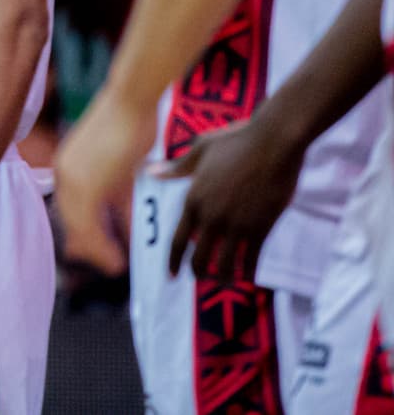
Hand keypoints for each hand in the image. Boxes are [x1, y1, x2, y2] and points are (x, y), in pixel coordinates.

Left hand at [54, 87, 155, 273]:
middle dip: (88, 246)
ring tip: (113, 267)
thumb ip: (120, 195)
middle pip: (70, 220)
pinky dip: (103, 247)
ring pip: (79, 227)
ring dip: (97, 251)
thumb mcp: (123, 167)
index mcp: (69, 166)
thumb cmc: (132, 124)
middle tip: (106, 263)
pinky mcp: (86, 185)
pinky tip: (117, 260)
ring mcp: (71, 179)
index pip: (70, 208)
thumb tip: (127, 220)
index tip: (94, 249)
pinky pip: (90, 226)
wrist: (132, 100)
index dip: (83, 231)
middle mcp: (64, 173)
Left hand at [159, 119, 305, 280]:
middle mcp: (211, 217)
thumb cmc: (236, 141)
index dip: (173, 261)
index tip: (171, 276)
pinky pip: (252, 259)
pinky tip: (249, 278)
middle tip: (200, 279)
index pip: (177, 240)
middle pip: (199, 258)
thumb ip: (177, 167)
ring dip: (224, 277)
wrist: (273, 143)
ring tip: (226, 282)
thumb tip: (151, 172)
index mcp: (193, 200)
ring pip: (225, 264)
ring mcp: (236, 224)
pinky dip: (249, 272)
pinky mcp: (261, 227)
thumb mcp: (200, 151)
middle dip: (198, 273)